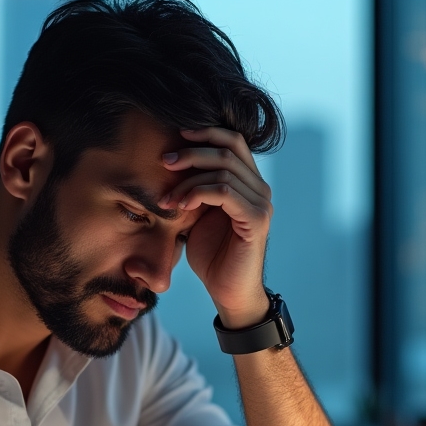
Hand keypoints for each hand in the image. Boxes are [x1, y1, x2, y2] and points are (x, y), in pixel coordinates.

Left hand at [161, 127, 271, 327]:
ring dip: (188, 180)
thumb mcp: (198, 216)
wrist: (228, 292)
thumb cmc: (213, 256)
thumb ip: (194, 190)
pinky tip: (182, 207)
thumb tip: (169, 165)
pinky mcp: (256, 219)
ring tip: (167, 199)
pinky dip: (198, 193)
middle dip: (192, 152)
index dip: (205, 133)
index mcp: (248, 183)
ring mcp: (260, 203)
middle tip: (164, 161)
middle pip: (228, 148)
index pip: (232, 141)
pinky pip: (224, 192)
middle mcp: (260, 189)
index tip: (175, 137)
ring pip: (223, 170)